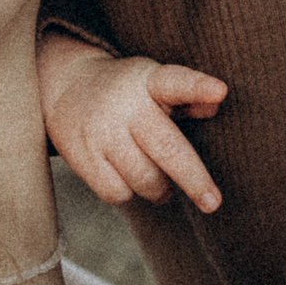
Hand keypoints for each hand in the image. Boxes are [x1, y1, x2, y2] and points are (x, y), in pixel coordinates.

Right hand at [38, 31, 226, 209]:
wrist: (65, 86)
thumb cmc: (128, 92)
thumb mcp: (155, 82)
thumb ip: (188, 96)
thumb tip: (216, 104)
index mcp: (149, 81)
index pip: (175, 82)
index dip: (198, 88)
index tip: (220, 92)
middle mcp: (125, 106)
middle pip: (166, 148)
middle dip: (193, 180)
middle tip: (213, 203)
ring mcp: (102, 133)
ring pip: (145, 179)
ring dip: (161, 190)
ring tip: (162, 184)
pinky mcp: (83, 158)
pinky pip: (118, 193)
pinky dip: (129, 193)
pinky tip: (129, 179)